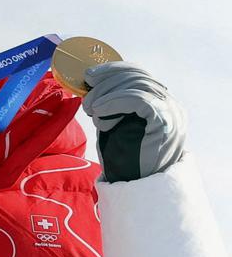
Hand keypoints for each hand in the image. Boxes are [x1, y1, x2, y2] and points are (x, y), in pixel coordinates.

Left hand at [82, 61, 185, 182]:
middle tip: (86, 92)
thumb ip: (112, 105)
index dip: (114, 70)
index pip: (139, 75)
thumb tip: (92, 84)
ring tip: (90, 108)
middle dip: (107, 80)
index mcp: (160, 104)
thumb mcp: (115, 124)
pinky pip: (137, 98)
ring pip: (136, 84)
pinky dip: (113, 101)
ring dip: (106, 93)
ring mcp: (171, 112)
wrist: (135, 187)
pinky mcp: (165, 121)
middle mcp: (170, 105)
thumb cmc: (123, 159)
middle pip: (137, 76)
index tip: (90, 74)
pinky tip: (99, 112)